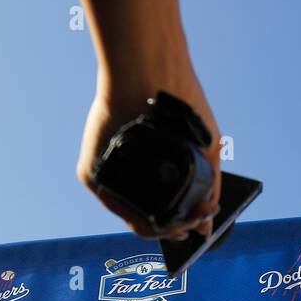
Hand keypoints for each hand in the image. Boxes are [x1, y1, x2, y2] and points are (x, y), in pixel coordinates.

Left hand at [77, 76, 220, 239]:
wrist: (148, 72)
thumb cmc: (182, 105)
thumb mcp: (206, 148)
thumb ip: (209, 187)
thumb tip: (208, 227)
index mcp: (150, 169)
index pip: (164, 210)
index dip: (184, 223)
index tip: (201, 223)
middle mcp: (127, 174)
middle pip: (149, 219)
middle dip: (178, 228)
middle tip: (197, 223)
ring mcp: (108, 174)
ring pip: (133, 218)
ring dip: (163, 229)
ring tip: (186, 223)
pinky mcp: (92, 172)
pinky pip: (116, 205)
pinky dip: (141, 217)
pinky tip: (162, 217)